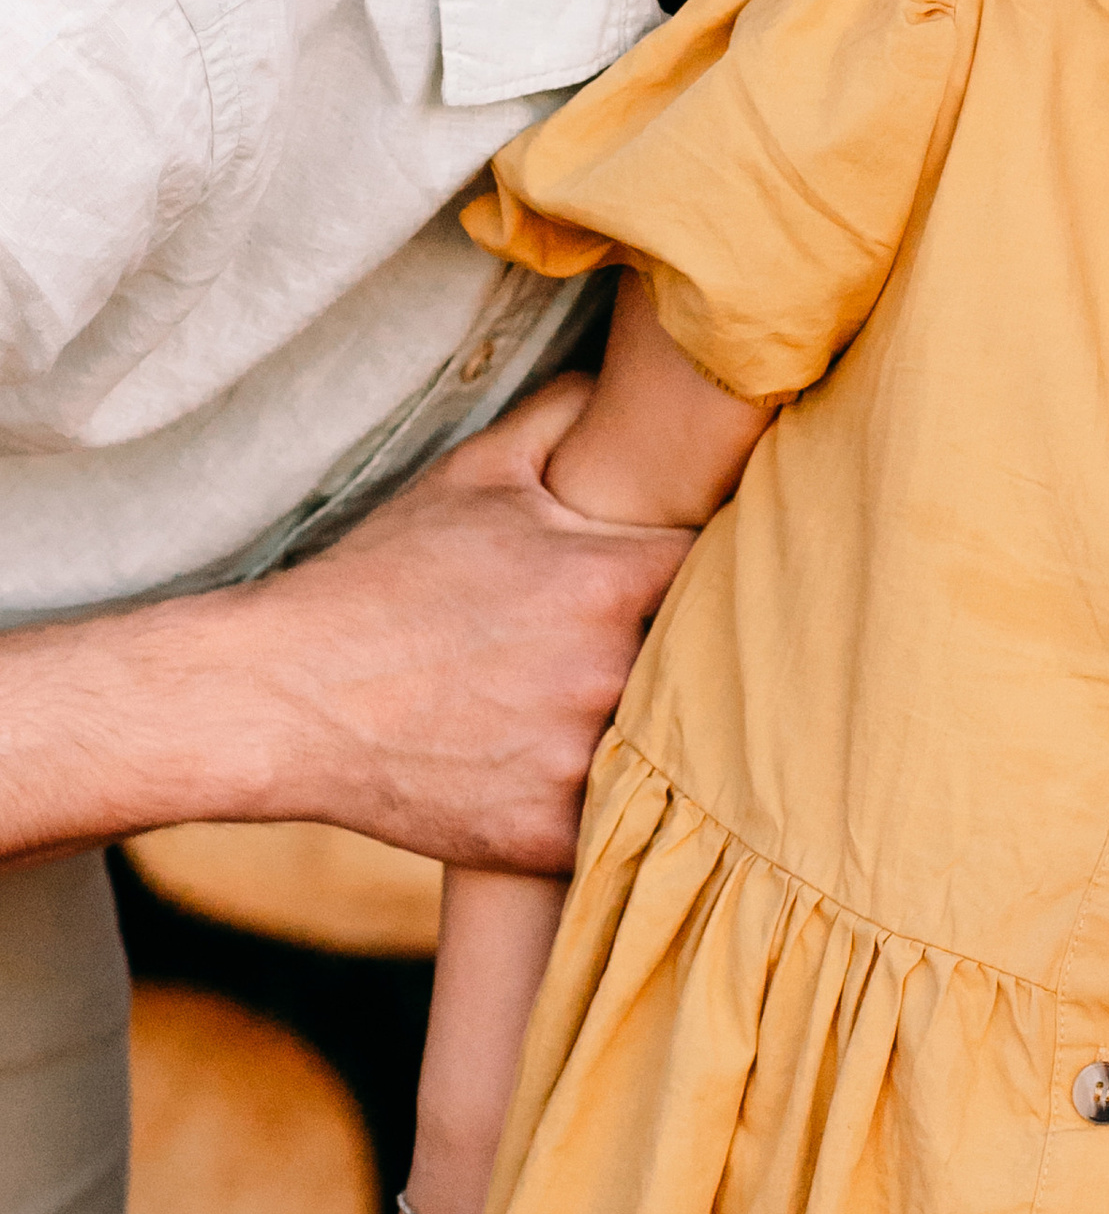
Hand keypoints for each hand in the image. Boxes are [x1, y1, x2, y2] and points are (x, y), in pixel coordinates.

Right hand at [227, 378, 691, 871]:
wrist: (285, 697)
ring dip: (657, 732)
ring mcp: (579, 756)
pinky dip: (612, 808)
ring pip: (670, 747)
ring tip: (624, 720)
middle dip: (688, 652)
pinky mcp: (549, 832)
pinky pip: (621, 824)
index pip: (719, 566)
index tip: (694, 579)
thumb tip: (627, 381)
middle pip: (706, 661)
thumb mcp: (472, 474)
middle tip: (662, 652)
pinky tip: (585, 784)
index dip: (714, 569)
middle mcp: (606, 668)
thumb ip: (563, 417)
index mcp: (607, 578)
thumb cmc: (381, 579)